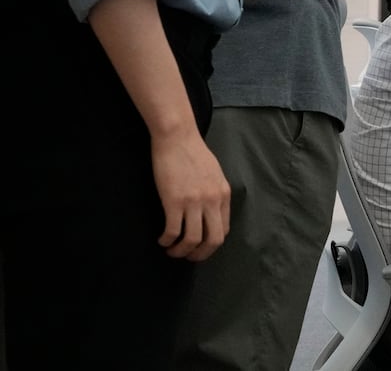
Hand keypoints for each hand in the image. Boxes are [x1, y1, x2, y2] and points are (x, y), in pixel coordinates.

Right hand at [150, 128, 230, 259]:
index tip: (199, 248)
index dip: (210, 244)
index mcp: (224, 194)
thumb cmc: (193, 153)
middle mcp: (213, 200)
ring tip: (171, 250)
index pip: (223, 229)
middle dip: (199, 255)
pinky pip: (173, 231)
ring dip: (181, 251)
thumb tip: (211, 212)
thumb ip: (215, 193)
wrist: (177, 138)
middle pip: (213, 240)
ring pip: (192, 240)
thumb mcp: (214, 174)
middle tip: (187, 257)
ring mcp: (195, 201)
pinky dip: (167, 240)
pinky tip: (161, 239)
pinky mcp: (175, 201)